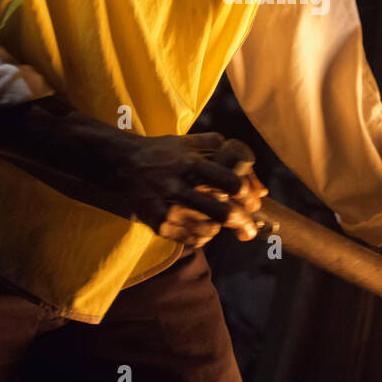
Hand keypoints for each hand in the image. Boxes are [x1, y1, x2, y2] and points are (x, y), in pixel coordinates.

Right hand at [110, 132, 266, 248]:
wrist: (123, 164)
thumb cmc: (164, 153)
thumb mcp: (191, 142)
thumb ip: (226, 155)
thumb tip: (258, 185)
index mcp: (191, 162)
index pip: (230, 182)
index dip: (247, 194)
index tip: (253, 201)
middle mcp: (180, 185)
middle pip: (221, 212)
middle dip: (242, 222)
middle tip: (249, 229)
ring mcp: (168, 207)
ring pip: (208, 229)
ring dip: (219, 228)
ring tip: (218, 223)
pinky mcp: (158, 223)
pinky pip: (190, 239)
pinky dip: (202, 237)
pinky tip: (201, 230)